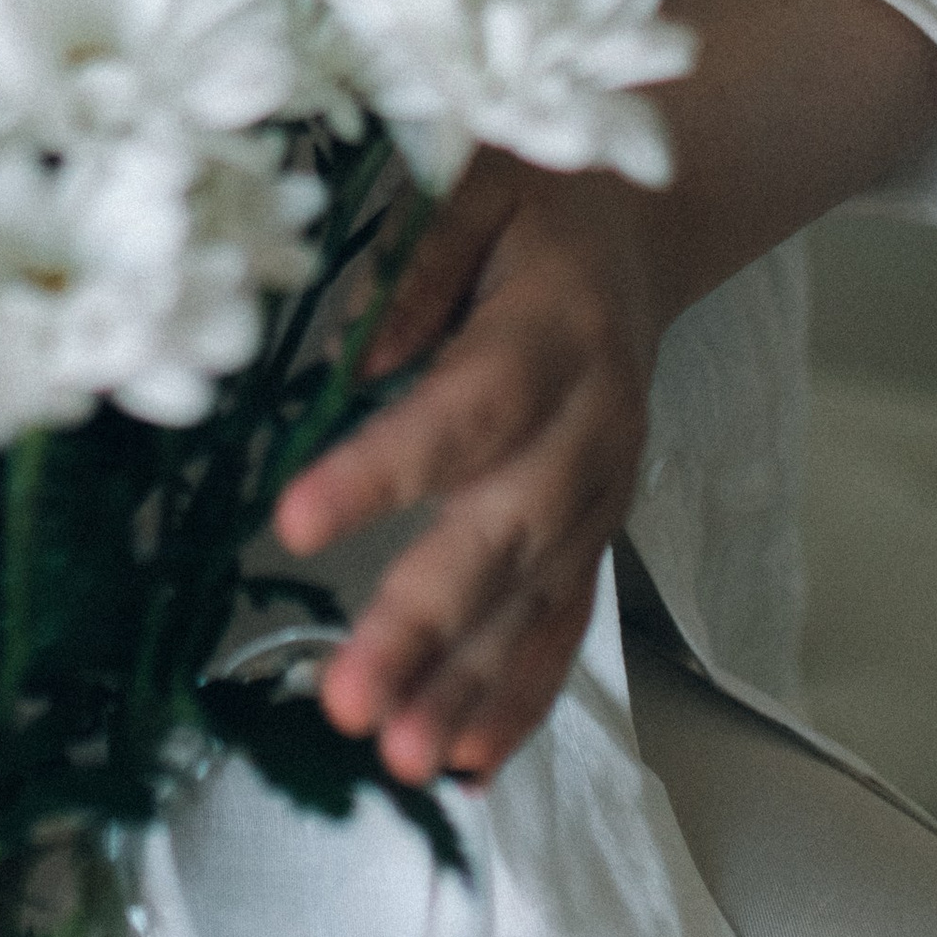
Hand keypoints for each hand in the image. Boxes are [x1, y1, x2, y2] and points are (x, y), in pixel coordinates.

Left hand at [273, 150, 662, 786]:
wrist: (644, 230)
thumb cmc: (537, 201)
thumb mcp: (478, 176)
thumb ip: (421, 259)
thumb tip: (355, 354)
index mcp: (551, 333)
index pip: (462, 410)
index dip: (381, 469)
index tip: (292, 520)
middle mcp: (589, 428)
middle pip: (503, 535)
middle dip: (424, 625)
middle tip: (350, 700)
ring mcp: (599, 492)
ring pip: (535, 601)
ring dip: (470, 685)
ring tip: (401, 758)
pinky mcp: (596, 530)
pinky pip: (564, 623)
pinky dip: (522, 696)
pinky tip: (466, 760)